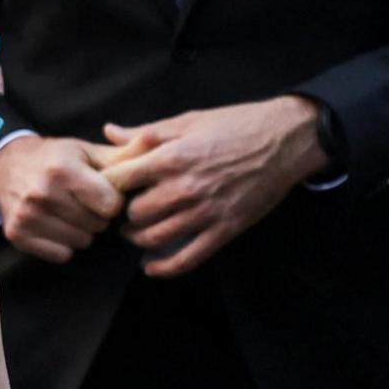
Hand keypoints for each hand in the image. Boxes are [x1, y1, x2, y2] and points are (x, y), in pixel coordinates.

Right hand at [0, 134, 122, 262]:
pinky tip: (55, 224)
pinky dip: (63, 244)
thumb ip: (124, 154)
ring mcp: (28, 216)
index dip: (112, 200)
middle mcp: (43, 193)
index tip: (102, 191)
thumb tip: (155, 141)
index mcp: (63, 169)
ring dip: (81, 231)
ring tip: (68, 211)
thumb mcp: (87, 151)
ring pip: (81, 242)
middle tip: (82, 201)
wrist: (5, 164)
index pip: (110, 205)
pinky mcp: (18, 235)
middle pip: (97, 225)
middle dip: (97, 215)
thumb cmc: (55, 158)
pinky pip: (61, 254)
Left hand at [97, 96, 326, 276]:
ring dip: (138, 239)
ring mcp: (204, 212)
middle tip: (121, 213)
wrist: (284, 140)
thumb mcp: (188, 120)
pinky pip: (186, 259)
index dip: (105, 186)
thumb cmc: (235, 125)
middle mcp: (184, 187)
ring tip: (135, 232)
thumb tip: (109, 132)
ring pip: (154, 238)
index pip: (119, 180)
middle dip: (123, 214)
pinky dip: (164, 268)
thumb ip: (147, 132)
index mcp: (171, 157)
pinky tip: (151, 267)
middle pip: (134, 213)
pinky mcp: (224, 230)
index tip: (104, 188)